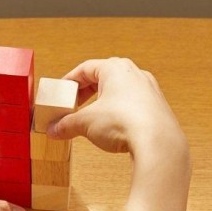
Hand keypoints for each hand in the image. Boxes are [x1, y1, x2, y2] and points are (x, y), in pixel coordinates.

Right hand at [48, 58, 186, 158]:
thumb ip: (67, 124)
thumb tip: (54, 130)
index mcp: (115, 68)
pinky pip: (133, 105)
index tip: (62, 92)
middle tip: (74, 105)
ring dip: (103, 103)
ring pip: (120, 92)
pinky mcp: (157, 108)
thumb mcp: (86, 123)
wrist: (157, 142)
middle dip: (86, 93)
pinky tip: (114, 128)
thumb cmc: (124, 122)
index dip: (70, 81)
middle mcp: (135, 74)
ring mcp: (149, 90)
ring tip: (93, 119)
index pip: (86, 68)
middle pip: (104, 78)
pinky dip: (119, 113)